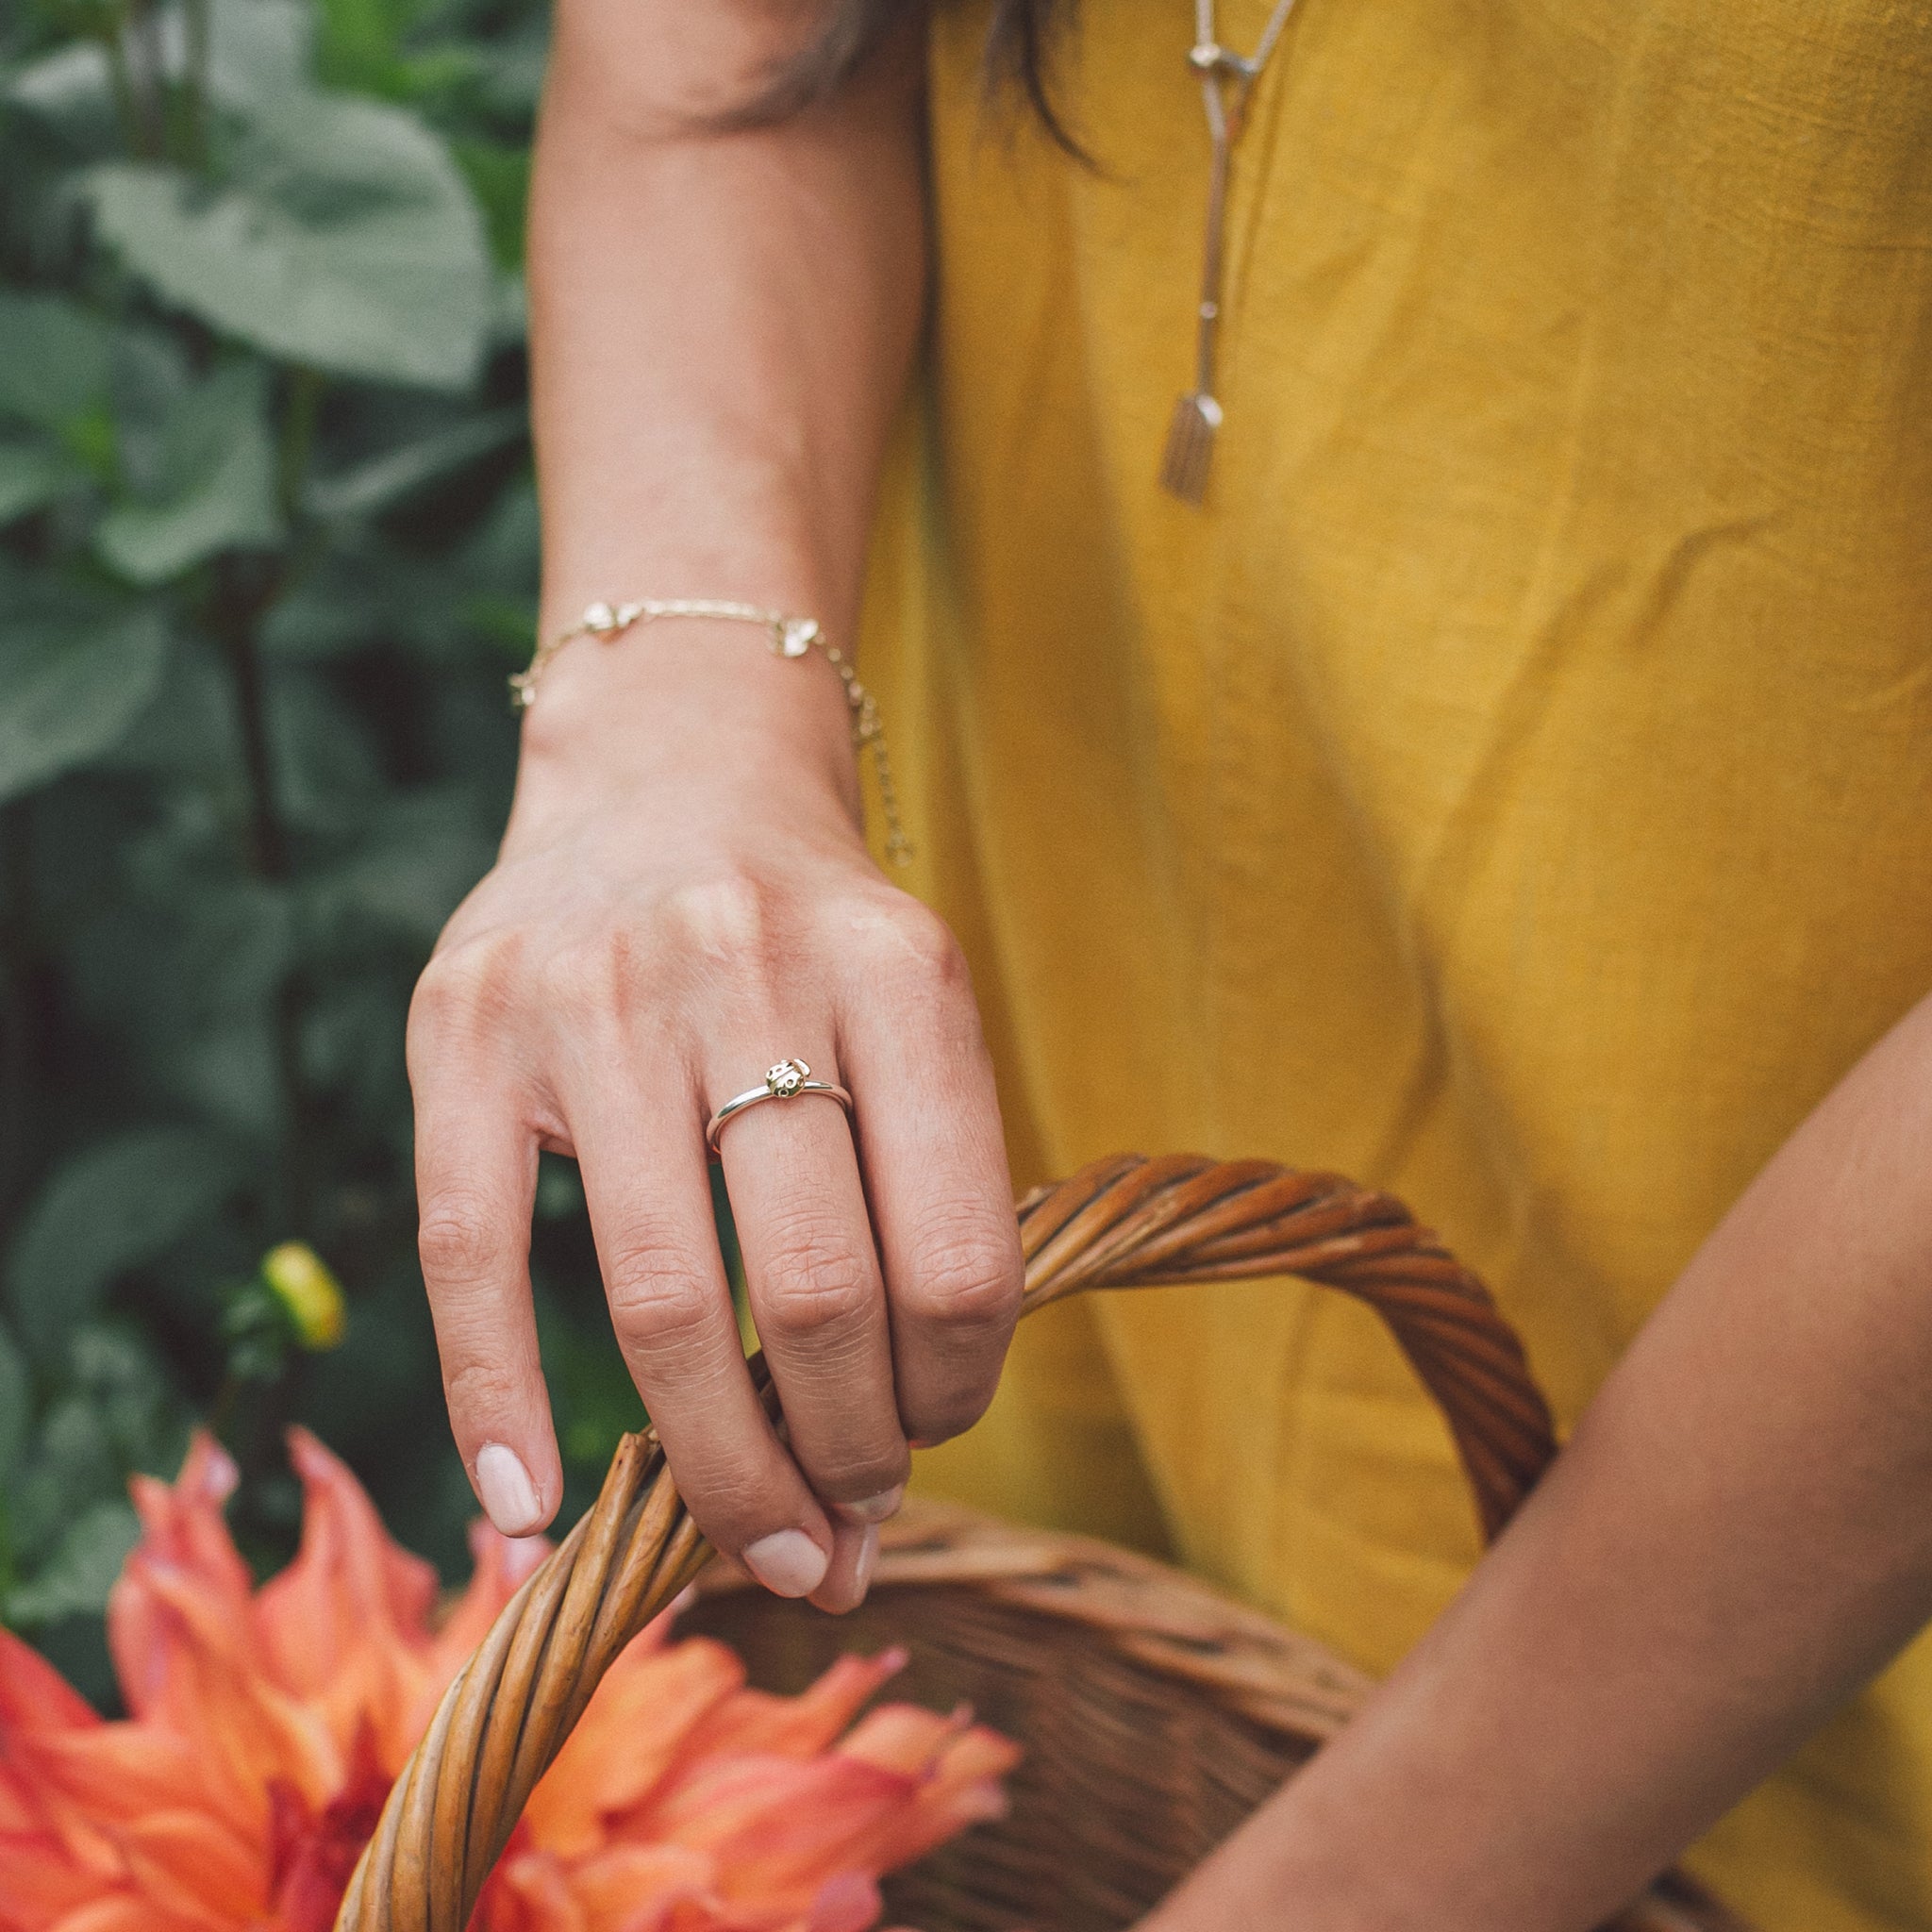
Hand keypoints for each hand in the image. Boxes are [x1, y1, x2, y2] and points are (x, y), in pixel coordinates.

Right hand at [406, 632, 1022, 1611]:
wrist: (670, 776)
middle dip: (844, 1458)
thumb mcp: (907, 1015)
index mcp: (898, 977)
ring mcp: (594, 998)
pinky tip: (527, 1509)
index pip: (957, 1257)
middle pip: (819, 1298)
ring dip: (717, 1470)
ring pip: (666, 1303)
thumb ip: (921, 1193)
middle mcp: (749, 973)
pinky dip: (496, 1407)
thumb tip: (898, 1459)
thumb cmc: (807, 941)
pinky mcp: (463, 1030)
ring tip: (753, 1542)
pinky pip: (473, 1260)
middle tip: (844, 1529)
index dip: (955, 1394)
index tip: (932, 1440)